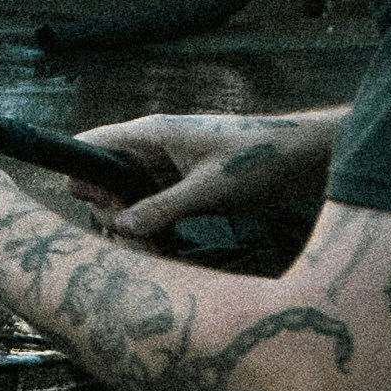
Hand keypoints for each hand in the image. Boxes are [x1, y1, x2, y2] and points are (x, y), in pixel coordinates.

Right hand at [68, 108, 338, 253]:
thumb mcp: (209, 188)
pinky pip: (152, 211)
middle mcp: (153, 151)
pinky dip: (154, 232)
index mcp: (152, 135)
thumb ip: (162, 207)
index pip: (92, 145)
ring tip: (156, 255)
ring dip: (135, 230)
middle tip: (139, 246)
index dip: (84, 177)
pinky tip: (167, 251)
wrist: (306, 159)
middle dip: (114, 217)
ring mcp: (167, 171)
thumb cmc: (261, 158)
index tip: (107, 209)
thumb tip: (119, 227)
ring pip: (128, 202)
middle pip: (105, 183)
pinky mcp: (183, 189)